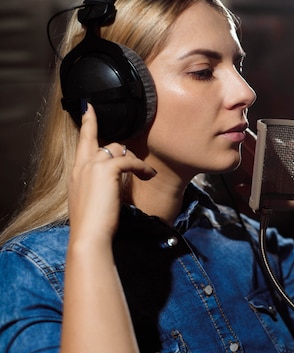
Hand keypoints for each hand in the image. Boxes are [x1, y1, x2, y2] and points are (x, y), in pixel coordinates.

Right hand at [67, 102, 155, 243]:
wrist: (89, 234)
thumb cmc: (92, 225)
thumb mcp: (92, 202)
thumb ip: (99, 189)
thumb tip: (113, 188)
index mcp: (76, 173)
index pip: (82, 142)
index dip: (87, 124)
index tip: (88, 108)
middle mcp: (82, 166)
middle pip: (99, 140)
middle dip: (116, 141)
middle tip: (129, 142)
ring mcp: (93, 166)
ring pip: (117, 149)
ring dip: (134, 159)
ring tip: (146, 172)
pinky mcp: (107, 170)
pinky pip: (129, 160)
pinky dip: (142, 166)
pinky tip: (149, 174)